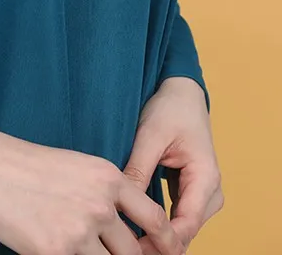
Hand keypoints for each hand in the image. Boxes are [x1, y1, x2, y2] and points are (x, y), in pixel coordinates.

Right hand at [0, 127, 185, 254]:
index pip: (154, 218)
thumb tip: (123, 228)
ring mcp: (80, 231)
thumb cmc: (27, 166)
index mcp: (108, 177)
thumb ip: (105, 193)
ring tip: (80, 248)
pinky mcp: (57, 252)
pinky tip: (62, 252)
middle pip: (133, 250)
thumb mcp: (76, 167)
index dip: (166, 241)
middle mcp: (101, 204)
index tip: (170, 252)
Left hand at [122, 77, 223, 251]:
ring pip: (182, 229)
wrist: (182, 93)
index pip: (186, 224)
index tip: (134, 248)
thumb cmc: (170, 109)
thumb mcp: (150, 135)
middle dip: (158, 243)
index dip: (162, 241)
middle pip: (186, 231)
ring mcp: (204, 194)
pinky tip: (137, 229)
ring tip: (128, 242)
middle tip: (126, 249)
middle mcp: (210, 191)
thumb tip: (122, 203)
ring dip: (158, 237)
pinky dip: (160, 225)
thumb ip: (139, 168)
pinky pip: (179, 219)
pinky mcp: (192, 193)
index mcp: (205, 177)